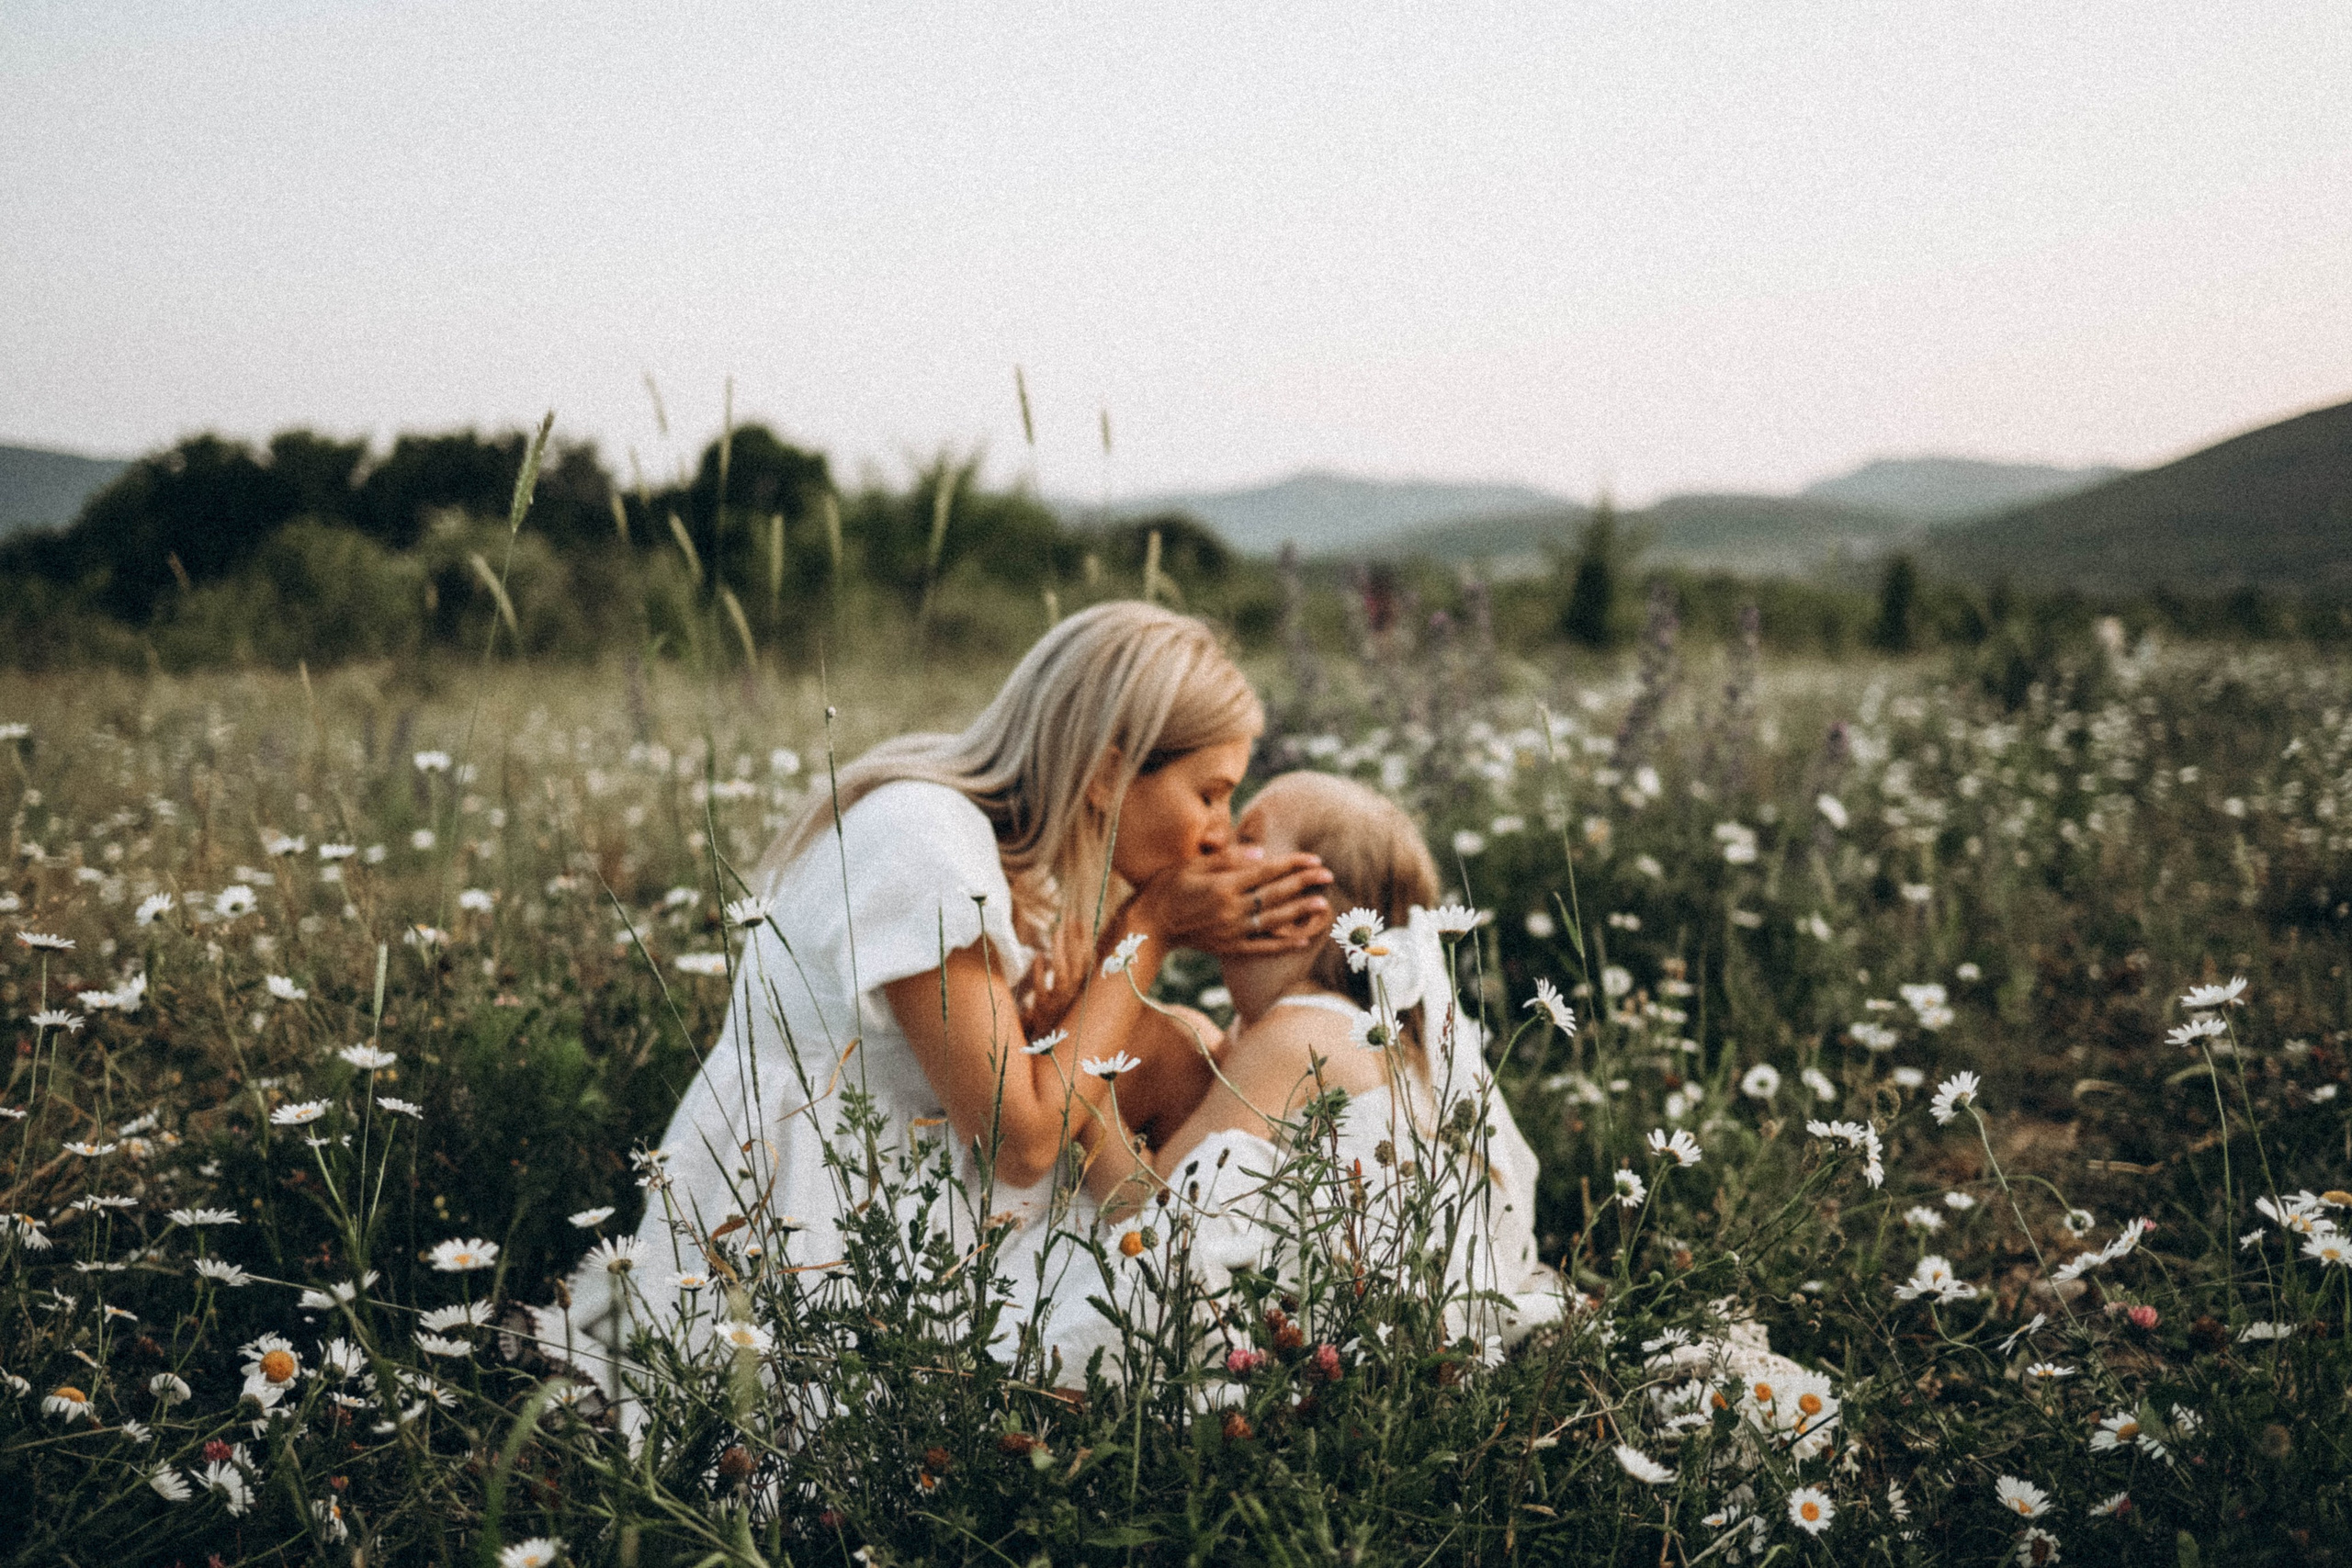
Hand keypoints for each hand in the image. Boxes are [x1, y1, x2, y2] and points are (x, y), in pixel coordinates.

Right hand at [1133, 846, 1332, 955]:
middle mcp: (1231, 909)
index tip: (1314, 859)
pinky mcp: (1229, 947)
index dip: (1293, 864)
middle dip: (1304, 883)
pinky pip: (1261, 947)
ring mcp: (1232, 930)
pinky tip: (1302, 939)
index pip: (1266, 872)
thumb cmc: (1167, 888)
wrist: (1150, 926)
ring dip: (1300, 911)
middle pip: (1275, 894)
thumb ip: (1227, 859)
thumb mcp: (1192, 865)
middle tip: (1328, 875)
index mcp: (1223, 885)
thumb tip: (1260, 853)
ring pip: (1273, 920)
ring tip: (1323, 903)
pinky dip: (1283, 944)